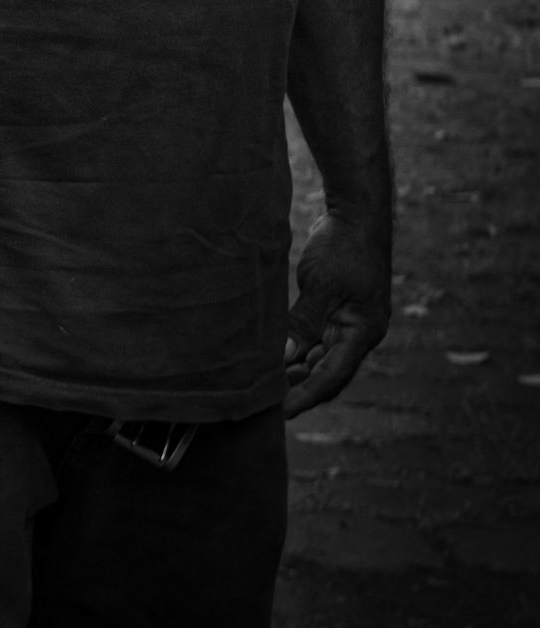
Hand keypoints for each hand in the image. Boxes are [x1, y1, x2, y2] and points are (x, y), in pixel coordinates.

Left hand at [283, 211, 390, 417]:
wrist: (356, 215)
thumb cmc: (344, 246)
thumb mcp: (322, 284)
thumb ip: (304, 321)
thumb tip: (284, 356)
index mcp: (364, 332)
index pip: (332, 376)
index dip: (306, 396)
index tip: (281, 413)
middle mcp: (359, 334)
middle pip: (327, 374)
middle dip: (299, 390)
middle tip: (265, 404)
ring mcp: (349, 323)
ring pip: (320, 359)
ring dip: (296, 372)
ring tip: (265, 385)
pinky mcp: (336, 312)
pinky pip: (316, 340)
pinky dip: (297, 351)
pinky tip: (275, 357)